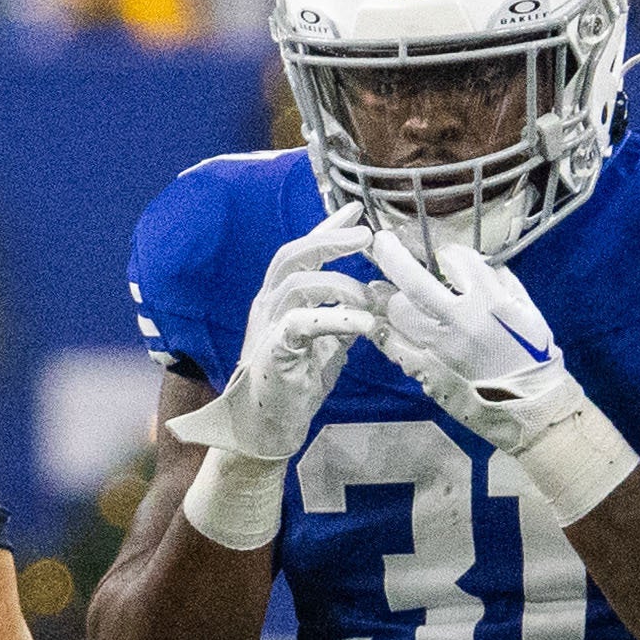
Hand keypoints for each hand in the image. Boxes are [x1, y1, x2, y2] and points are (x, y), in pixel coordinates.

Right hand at [175, 219, 377, 545]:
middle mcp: (268, 304)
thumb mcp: (327, 346)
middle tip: (367, 235)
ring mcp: (267, 326)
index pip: (302, 251)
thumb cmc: (294, 386)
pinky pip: (302, 322)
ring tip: (371, 297)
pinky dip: (335, 317)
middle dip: (331, 239)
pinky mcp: (273, 350)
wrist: (266, 429)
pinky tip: (364, 323)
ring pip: (298, 282)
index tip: (357, 211)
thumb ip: (342, 320)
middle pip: (294, 254)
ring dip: (340, 284)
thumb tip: (373, 301)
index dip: (328, 228)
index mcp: (279, 299)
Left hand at [361, 240, 597, 467]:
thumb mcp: (526, 309)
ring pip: (396, 312)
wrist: (529, 406)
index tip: (445, 256)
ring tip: (381, 288)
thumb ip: (499, 281)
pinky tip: (377, 321)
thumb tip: (470, 263)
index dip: (448, 253)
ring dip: (389, 297)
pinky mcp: (425, 370)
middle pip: (412, 281)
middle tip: (383, 243)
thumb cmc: (533, 355)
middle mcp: (458, 321)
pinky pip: (393, 345)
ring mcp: (437, 348)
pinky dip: (383, 331)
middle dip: (393, 257)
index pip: (455, 260)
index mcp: (488, 302)